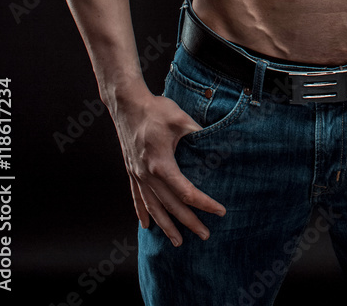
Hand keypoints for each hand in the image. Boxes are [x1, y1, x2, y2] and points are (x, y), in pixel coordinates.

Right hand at [111, 91, 225, 245]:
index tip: (220, 211)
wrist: (127, 103)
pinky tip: (146, 226)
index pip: (186, 192)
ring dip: (165, 226)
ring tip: (177, 242)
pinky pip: (137, 197)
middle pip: (171, 205)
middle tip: (205, 235)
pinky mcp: (132, 170)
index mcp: (161, 164)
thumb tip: (217, 140)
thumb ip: (198, 133)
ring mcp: (138, 174)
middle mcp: (148, 174)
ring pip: (153, 207)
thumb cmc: (155, 109)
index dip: (204, 204)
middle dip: (188, 222)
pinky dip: (143, 212)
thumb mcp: (181, 119)